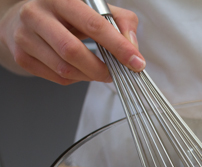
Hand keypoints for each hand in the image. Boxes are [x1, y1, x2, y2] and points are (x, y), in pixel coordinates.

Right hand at [0, 0, 144, 84]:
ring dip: (89, 76)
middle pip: (73, 51)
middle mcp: (37, 14)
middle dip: (101, 68)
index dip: (118, 46)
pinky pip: (57, 77)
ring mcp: (25, 37)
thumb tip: (132, 47)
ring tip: (100, 72)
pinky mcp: (22, 56)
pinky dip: (76, 78)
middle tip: (116, 73)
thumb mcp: (95, 9)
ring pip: (64, 68)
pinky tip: (80, 70)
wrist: (24, 18)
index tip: (136, 62)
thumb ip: (121, 22)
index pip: (94, 24)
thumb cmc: (67, 14)